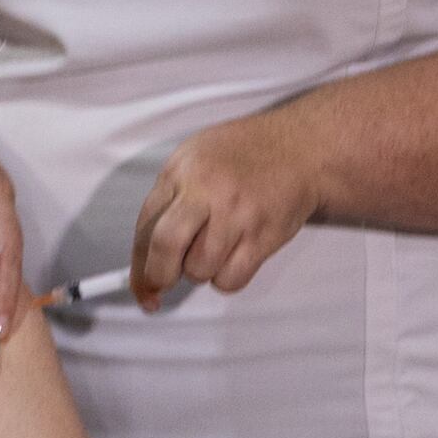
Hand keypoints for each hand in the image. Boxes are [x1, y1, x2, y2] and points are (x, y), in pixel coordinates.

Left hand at [129, 112, 320, 307]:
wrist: (299, 149)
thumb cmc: (241, 156)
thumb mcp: (193, 158)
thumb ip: (168, 199)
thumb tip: (147, 254)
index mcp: (181, 172)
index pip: (145, 226)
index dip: (138, 266)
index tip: (141, 287)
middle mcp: (207, 192)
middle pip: (166, 247)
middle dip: (159, 276)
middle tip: (165, 281)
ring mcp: (237, 215)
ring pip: (199, 270)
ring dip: (200, 271)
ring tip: (214, 249)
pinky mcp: (263, 237)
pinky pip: (230, 279)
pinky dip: (226, 278)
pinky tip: (233, 257)